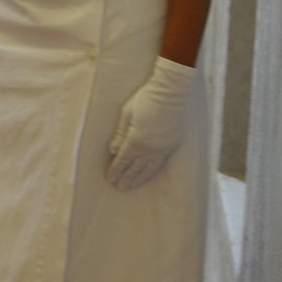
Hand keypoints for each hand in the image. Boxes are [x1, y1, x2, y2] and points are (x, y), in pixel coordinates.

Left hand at [106, 56, 193, 191]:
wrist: (171, 93)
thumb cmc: (145, 99)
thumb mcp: (127, 113)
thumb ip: (120, 134)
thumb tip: (112, 151)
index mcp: (136, 140)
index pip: (123, 160)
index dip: (116, 170)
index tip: (110, 178)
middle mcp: (150, 148)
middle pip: (136, 167)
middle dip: (126, 178)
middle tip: (119, 188)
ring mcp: (162, 148)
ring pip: (149, 169)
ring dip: (139, 179)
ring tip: (132, 186)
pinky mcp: (172, 146)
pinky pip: (160, 164)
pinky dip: (153, 172)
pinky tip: (148, 175)